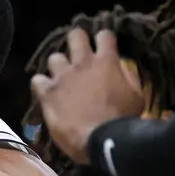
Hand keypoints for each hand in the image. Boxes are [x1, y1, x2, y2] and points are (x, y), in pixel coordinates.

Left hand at [31, 29, 144, 163]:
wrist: (101, 140)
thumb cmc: (123, 120)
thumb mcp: (137, 96)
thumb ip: (128, 77)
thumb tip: (120, 67)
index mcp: (106, 62)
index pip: (104, 35)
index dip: (103, 39)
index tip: (103, 46)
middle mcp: (82, 63)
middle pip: (75, 35)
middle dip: (77, 40)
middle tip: (79, 52)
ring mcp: (63, 76)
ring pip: (54, 57)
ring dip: (59, 66)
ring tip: (62, 77)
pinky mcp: (48, 92)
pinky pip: (37, 80)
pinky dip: (42, 85)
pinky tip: (47, 92)